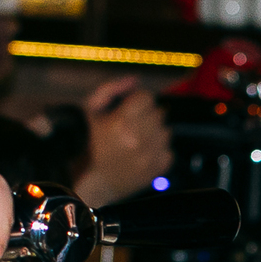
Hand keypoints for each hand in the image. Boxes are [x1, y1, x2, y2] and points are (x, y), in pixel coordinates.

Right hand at [76, 77, 172, 208]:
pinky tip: (143, 153)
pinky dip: (159, 150)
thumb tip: (135, 80)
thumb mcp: (91, 111)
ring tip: (138, 140)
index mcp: (120, 122)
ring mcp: (149, 156)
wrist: (95, 182)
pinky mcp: (157, 169)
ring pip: (166, 130)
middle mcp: (137, 139)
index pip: (147, 98)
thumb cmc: (91, 144)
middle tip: (132, 126)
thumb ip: (111, 89)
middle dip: (146, 116)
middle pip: (158, 112)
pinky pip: (169, 150)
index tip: (131, 109)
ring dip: (154, 132)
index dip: (139, 100)